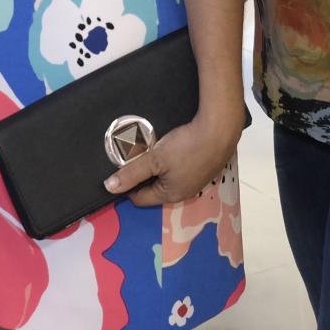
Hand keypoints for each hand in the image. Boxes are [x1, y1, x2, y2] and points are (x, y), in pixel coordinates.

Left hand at [102, 101, 242, 208]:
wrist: (220, 131)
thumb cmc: (187, 147)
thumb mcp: (154, 159)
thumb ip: (131, 173)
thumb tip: (109, 187)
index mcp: (170, 195)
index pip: (140, 198)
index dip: (127, 186)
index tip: (120, 170)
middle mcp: (184, 192)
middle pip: (154, 189)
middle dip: (142, 176)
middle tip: (134, 158)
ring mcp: (196, 181)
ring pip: (167, 178)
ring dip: (157, 168)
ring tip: (151, 151)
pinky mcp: (204, 168)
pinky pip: (180, 170)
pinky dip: (171, 162)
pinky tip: (171, 149)